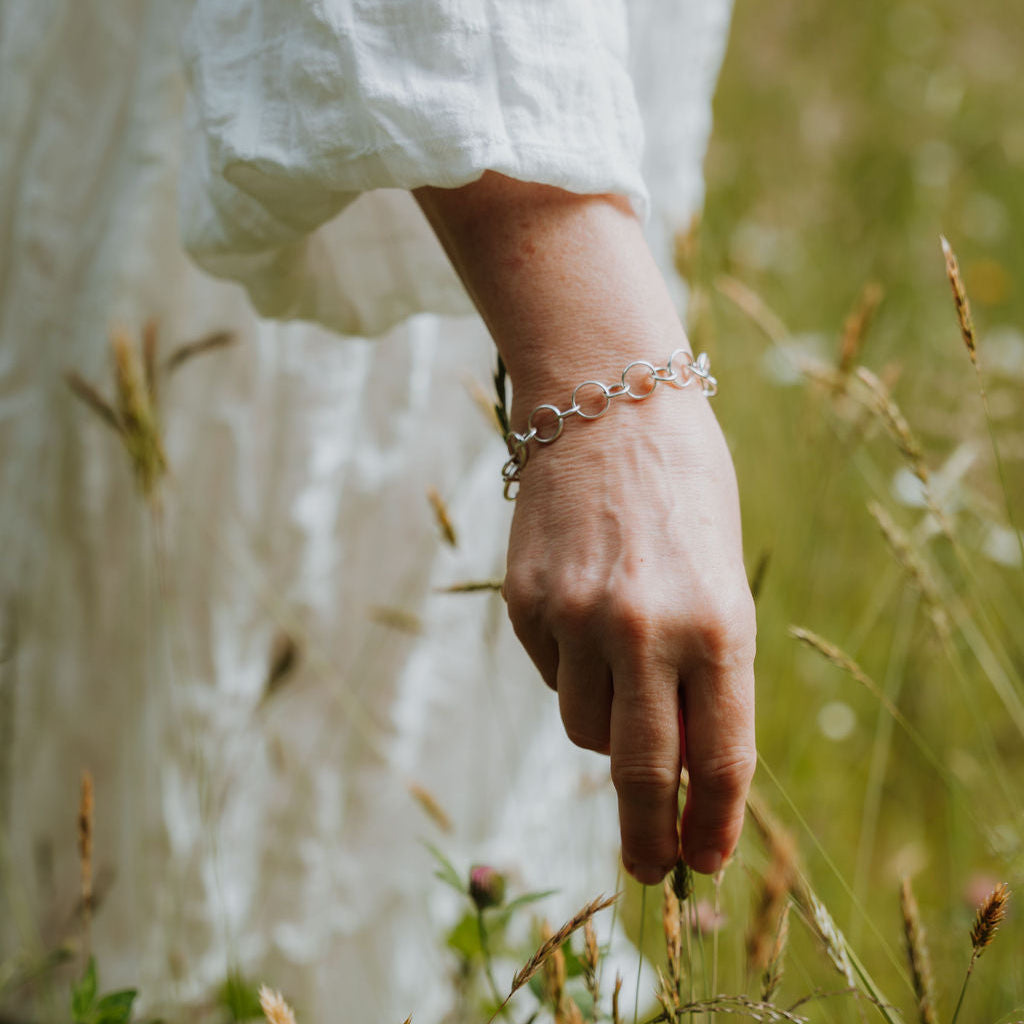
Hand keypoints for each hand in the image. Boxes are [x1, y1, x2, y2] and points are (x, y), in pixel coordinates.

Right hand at [504, 380, 755, 882]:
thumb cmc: (683, 492)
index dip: (715, 823)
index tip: (704, 861)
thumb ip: (706, 669)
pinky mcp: (526, 605)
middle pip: (644, 773)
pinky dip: (569, 667)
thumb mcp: (721, 579)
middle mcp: (645, 632)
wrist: (606, 405)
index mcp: (716, 624)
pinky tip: (581, 607)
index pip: (720, 758)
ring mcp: (577, 620)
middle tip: (649, 872)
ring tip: (618, 659)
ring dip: (606, 724)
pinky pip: (549, 673)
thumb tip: (677, 761)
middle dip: (649, 836)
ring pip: (585, 729)